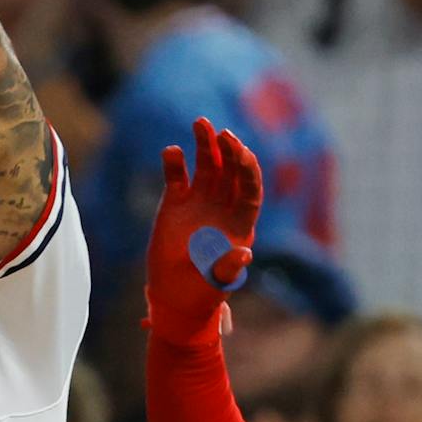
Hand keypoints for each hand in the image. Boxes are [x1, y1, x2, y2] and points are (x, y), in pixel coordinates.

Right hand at [145, 117, 262, 344]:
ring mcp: (199, 203)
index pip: (250, 188)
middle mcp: (223, 207)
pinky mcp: (174, 204)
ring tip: (200, 123)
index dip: (248, 169)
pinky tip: (171, 151)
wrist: (175, 297)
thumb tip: (245, 254)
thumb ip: (229, 268)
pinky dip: (174, 163)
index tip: (241, 152)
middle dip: (228, 150)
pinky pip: (176, 177)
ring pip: (206, 166)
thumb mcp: (218, 282)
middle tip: (221, 133)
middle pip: (230, 171)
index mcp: (241, 223)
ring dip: (205, 145)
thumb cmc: (203, 292)